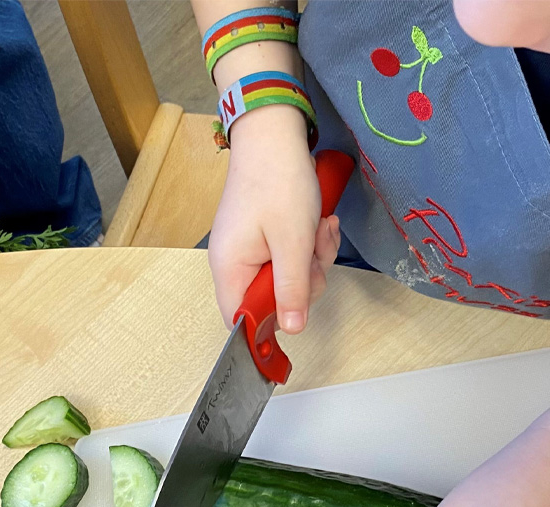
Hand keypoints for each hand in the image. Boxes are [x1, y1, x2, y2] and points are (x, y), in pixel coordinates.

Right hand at [208, 105, 340, 333]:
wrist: (273, 135)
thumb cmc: (278, 181)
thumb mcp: (293, 242)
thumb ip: (292, 289)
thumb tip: (292, 329)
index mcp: (229, 269)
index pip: (241, 320)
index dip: (270, 324)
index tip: (299, 307)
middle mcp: (233, 264)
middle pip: (271, 301)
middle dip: (304, 281)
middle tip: (315, 251)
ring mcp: (247, 250)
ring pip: (286, 279)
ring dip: (312, 260)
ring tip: (319, 229)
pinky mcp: (261, 238)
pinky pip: (289, 258)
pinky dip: (308, 245)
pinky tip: (318, 224)